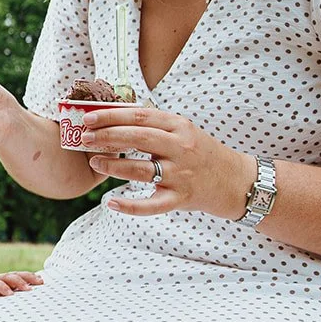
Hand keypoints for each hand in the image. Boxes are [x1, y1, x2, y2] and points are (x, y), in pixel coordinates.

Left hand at [0, 270, 42, 312]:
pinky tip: (41, 281)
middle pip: (8, 276)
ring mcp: (5, 283)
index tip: (10, 293)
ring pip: (17, 276)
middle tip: (28, 289)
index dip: (2, 287)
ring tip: (40, 281)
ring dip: (28, 277)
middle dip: (18, 281)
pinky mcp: (11, 286)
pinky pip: (22, 280)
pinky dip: (31, 279)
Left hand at [79, 105, 255, 218]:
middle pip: (138, 138)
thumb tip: (113, 116)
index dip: (111, 116)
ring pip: (141, 170)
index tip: (88, 117)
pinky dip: (130, 205)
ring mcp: (181, 174)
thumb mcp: (183, 131)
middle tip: (84, 138)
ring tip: (94, 162)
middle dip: (107, 137)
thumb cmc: (201, 153)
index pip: (140, 116)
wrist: (236, 181)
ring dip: (113, 166)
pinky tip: (110, 202)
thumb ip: (153, 124)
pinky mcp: (181, 198)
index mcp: (179, 127)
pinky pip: (151, 204)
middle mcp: (181, 148)